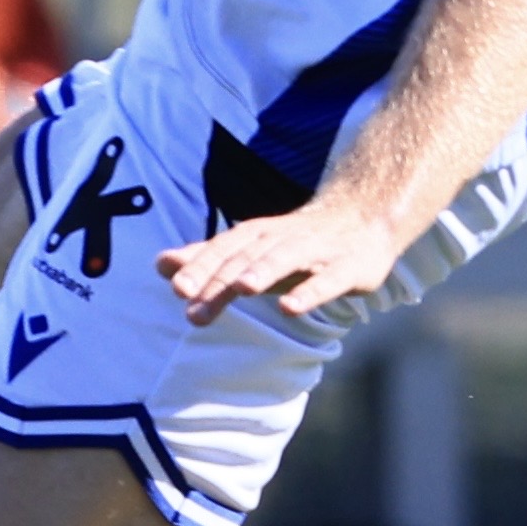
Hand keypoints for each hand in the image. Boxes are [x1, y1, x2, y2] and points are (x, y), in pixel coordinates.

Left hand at [156, 194, 407, 329]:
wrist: (366, 217)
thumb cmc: (296, 243)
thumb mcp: (251, 251)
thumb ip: (208, 260)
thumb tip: (161, 264)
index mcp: (259, 235)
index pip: (225, 249)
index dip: (202, 267)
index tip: (177, 288)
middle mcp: (284, 239)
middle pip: (248, 257)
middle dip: (220, 275)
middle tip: (190, 297)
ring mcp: (318, 251)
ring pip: (286, 259)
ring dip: (263, 271)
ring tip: (241, 288)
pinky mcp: (349, 268)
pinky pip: (327, 281)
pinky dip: (310, 292)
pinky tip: (291, 309)